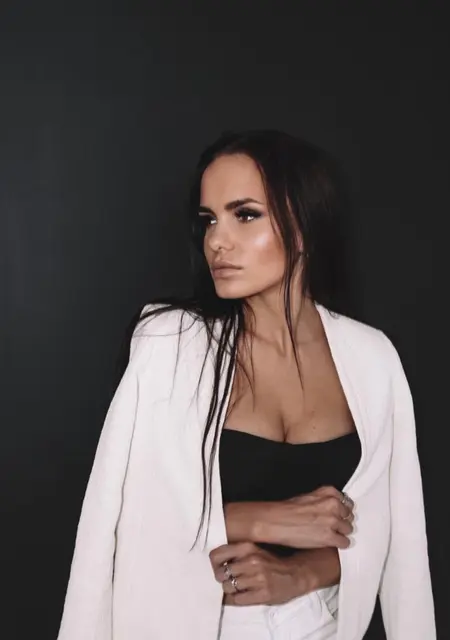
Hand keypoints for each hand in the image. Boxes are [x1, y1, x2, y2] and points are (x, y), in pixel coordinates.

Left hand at [210, 542, 309, 605]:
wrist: (295, 574)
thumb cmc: (272, 562)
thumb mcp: (255, 550)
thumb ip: (237, 553)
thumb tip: (216, 562)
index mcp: (247, 547)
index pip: (216, 555)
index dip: (214, 564)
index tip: (218, 568)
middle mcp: (251, 561)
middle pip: (220, 574)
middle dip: (223, 579)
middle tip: (229, 579)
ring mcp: (257, 578)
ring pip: (228, 587)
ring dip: (230, 590)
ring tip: (239, 587)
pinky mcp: (263, 594)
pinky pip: (237, 600)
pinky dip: (237, 599)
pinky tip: (243, 595)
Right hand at [225, 486, 353, 548]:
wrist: (276, 521)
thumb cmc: (288, 510)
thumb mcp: (308, 496)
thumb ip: (324, 499)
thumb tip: (334, 506)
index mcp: (328, 493)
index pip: (347, 502)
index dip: (342, 511)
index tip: (339, 515)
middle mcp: (333, 505)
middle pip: (349, 516)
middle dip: (342, 522)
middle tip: (332, 526)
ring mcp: (333, 522)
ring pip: (348, 529)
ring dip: (341, 533)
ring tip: (329, 534)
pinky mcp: (330, 537)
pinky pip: (345, 542)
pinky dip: (339, 544)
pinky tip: (330, 542)